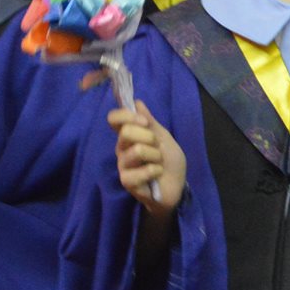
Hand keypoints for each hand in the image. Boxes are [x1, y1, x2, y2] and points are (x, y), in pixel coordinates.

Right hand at [113, 101, 184, 215]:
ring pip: (137, 150)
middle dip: (149, 137)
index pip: (114, 119)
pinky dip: (156, 171)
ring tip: (159, 164)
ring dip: (156, 156)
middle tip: (157, 147)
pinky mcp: (127, 181)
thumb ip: (151, 122)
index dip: (126, 115)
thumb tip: (137, 102)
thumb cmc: (169, 162)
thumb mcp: (164, 138)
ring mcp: (123, 166)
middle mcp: (122, 149)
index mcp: (129, 136)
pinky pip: (142, 170)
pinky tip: (156, 176)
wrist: (176, 187)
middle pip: (126, 132)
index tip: (144, 121)